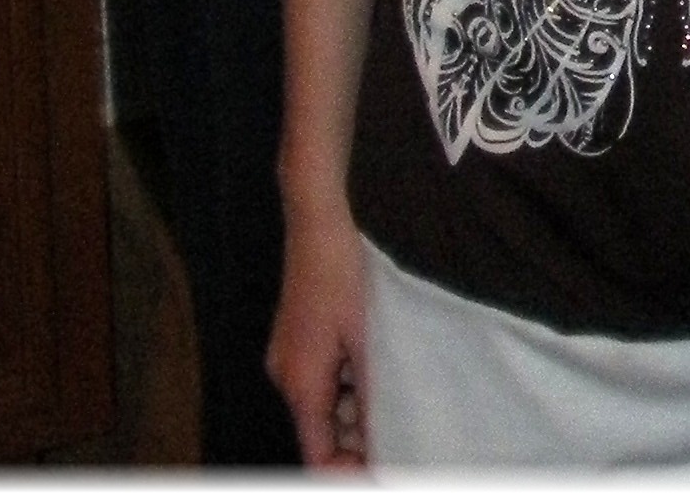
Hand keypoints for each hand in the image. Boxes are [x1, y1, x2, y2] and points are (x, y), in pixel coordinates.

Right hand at [267, 202, 370, 469]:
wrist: (317, 222)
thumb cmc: (340, 276)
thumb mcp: (365, 339)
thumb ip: (370, 394)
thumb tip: (380, 441)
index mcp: (300, 385)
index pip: (317, 456)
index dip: (348, 471)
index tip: (384, 468)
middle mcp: (287, 378)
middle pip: (321, 433)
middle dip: (357, 439)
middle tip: (401, 435)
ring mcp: (290, 358)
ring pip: (325, 405)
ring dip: (357, 408)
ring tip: (396, 399)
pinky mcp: (298, 340)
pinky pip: (323, 380)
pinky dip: (349, 384)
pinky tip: (378, 368)